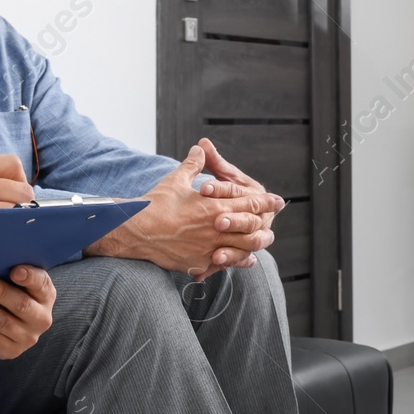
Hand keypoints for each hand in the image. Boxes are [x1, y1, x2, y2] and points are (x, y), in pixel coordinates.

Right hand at [0, 155, 33, 252]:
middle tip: (15, 211)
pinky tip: (0, 233)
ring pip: (18, 195)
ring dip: (17, 212)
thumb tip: (5, 193)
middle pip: (17, 174)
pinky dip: (10, 224)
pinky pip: (8, 213)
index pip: (8, 162)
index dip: (17, 179)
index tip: (13, 195)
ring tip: (5, 225)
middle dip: (23, 193)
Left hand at [0, 264, 54, 358]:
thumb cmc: (2, 293)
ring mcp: (28, 337)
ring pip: (3, 322)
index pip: (42, 284)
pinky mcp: (10, 351)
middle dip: (0, 293)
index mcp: (45, 294)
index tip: (14, 271)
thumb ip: (4, 270)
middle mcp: (41, 318)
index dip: (29, 277)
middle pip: (22, 305)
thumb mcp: (8, 281)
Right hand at [87, 144, 279, 275]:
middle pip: (251, 228)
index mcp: (214, 206)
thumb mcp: (177, 179)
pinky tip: (243, 260)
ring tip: (261, 241)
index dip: (265, 202)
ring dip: (254, 244)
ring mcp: (209, 248)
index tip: (277, 201)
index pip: (248, 203)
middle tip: (272, 222)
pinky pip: (224, 264)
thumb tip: (200, 148)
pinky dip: (237, 261)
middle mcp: (216, 229)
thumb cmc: (155, 204)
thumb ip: (194, 165)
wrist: (136, 231)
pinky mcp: (199, 263)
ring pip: (243, 249)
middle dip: (265, 223)